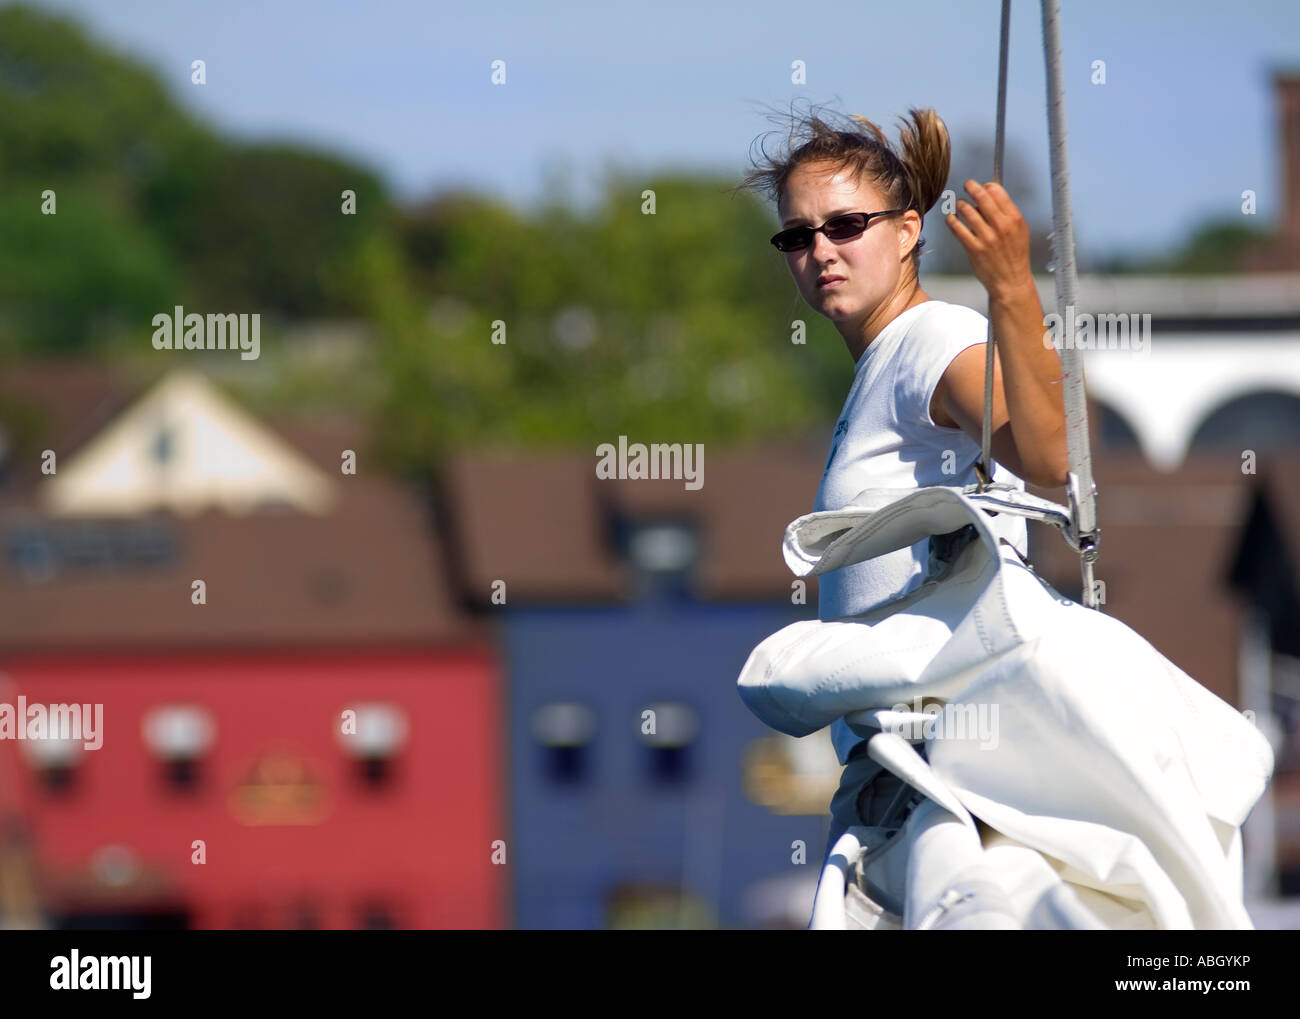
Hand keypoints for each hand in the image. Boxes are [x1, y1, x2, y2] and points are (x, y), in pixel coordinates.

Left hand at [944, 180, 1033, 300]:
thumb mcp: (1019, 230)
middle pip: (982, 197)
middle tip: (967, 185)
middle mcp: (1001, 226)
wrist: (1010, 280)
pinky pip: (958, 228)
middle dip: (972, 187)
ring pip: (967, 210)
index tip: (982, 186)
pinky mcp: (973, 248)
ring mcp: (986, 237)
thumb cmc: (1014, 255)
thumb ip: (1007, 213)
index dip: (987, 186)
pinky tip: (951, 218)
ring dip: (960, 204)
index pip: (998, 192)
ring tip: (959, 205)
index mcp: (1014, 219)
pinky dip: (952, 220)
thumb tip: (991, 195)